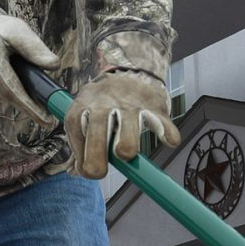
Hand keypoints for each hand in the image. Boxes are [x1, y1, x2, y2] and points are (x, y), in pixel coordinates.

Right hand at [0, 6, 58, 125]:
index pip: (12, 89)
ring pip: (4, 98)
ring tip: (15, 71)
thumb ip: (34, 47)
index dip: (30, 107)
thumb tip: (54, 65)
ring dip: (15, 91)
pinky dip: (5, 91)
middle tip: (44, 96)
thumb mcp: (17, 30)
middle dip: (29, 100)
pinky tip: (2, 76)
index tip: (47, 121)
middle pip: (11, 97)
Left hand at [65, 70, 179, 178]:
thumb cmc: (102, 105)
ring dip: (126, 148)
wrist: (130, 73)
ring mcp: (130, 105)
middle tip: (100, 172)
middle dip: (96, 160)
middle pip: (98, 134)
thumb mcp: (83, 117)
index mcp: (82, 108)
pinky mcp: (153, 106)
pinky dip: (167, 135)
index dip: (82, 160)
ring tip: (126, 154)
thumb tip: (77, 172)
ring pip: (128, 133)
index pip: (77, 136)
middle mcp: (104, 105)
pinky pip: (162, 125)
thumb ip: (79, 146)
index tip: (90, 170)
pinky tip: (167, 141)